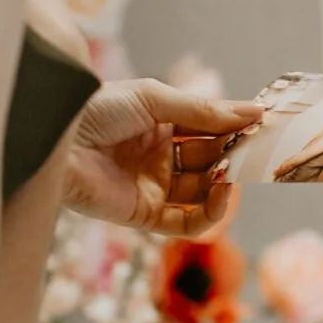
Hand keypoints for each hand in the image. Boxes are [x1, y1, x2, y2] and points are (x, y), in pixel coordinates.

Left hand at [63, 81, 261, 236]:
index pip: (209, 129)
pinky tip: (223, 193)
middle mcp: (160, 157)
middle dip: (236, 156)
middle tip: (262, 151)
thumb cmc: (96, 110)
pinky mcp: (144, 215)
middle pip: (211, 160)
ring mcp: (154, 187)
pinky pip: (186, 222)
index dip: (236, 128)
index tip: (266, 125)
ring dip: (226, 183)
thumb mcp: (154, 99)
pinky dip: (210, 214)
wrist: (56, 141)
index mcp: (161, 125)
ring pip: (204, 192)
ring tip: (238, 170)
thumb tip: (254, 111)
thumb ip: (204, 110)